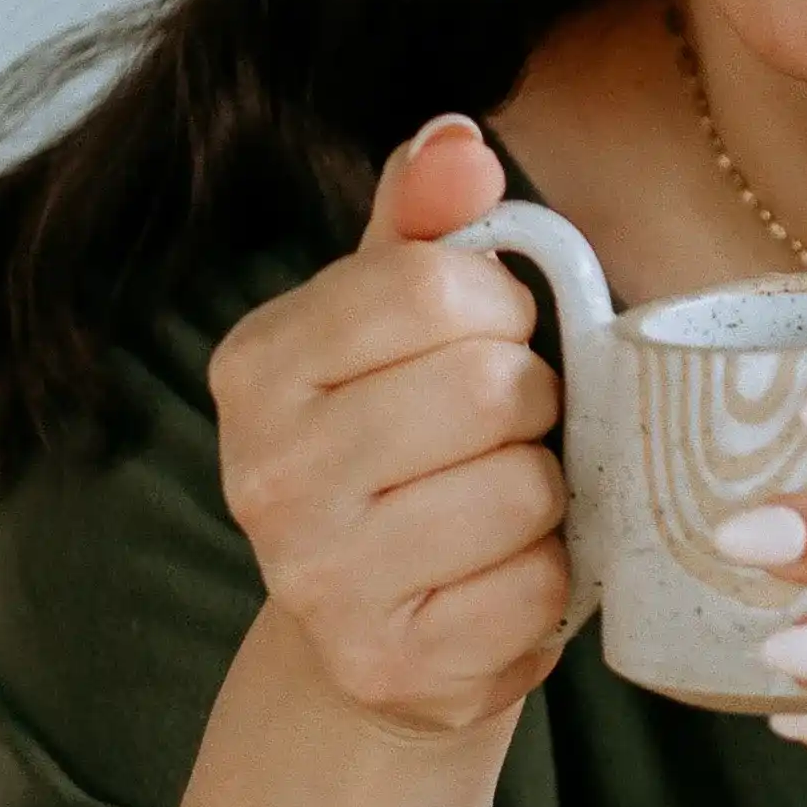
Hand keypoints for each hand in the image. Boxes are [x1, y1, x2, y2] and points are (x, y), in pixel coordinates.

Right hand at [204, 115, 571, 745]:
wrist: (377, 634)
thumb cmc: (404, 449)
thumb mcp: (396, 325)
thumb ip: (426, 227)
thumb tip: (458, 141)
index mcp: (257, 363)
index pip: (439, 286)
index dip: (503, 308)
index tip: (490, 339)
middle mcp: (265, 472)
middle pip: (492, 386)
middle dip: (531, 405)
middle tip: (497, 437)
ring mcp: (319, 580)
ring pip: (525, 489)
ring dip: (545, 496)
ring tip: (495, 510)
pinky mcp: (390, 664)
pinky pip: (539, 589)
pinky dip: (548, 581)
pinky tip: (495, 580)